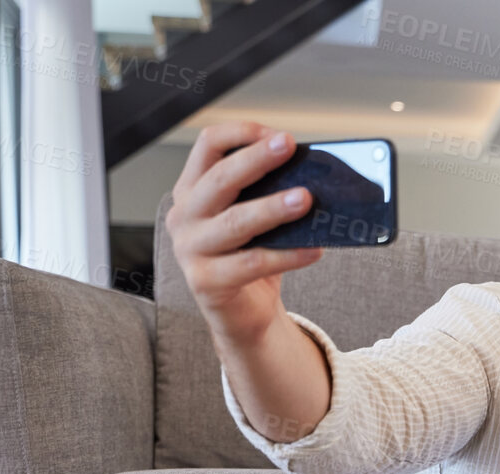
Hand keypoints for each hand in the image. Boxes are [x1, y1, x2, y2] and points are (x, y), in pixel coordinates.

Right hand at [164, 122, 322, 346]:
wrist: (243, 313)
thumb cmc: (250, 257)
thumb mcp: (256, 219)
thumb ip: (269, 194)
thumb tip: (314, 173)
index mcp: (193, 190)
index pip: (208, 145)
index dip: (242, 134)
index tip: (279, 136)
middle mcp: (185, 215)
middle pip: (219, 178)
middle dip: (256, 159)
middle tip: (288, 147)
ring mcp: (190, 249)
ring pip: (236, 222)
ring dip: (273, 208)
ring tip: (306, 199)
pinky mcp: (206, 282)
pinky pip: (253, 264)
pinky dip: (288, 256)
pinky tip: (314, 250)